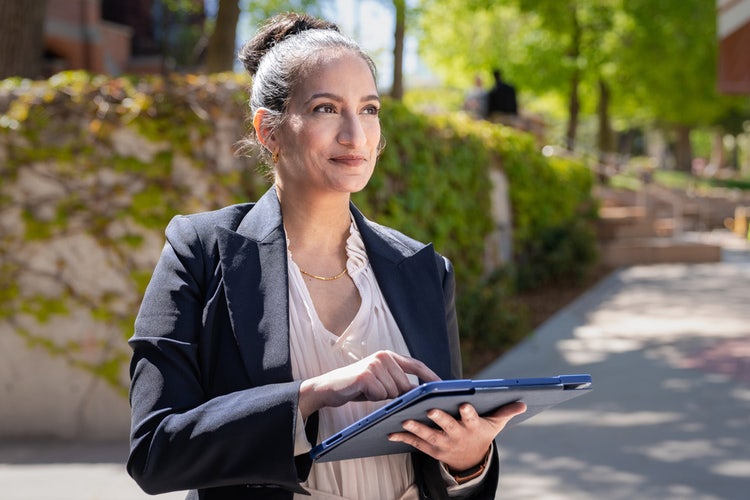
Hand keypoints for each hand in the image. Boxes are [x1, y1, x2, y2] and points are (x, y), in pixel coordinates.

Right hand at [298, 350, 439, 417]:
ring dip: (382, 397)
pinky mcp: (366, 375)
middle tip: (376, 392)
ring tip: (367, 390)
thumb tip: (420, 392)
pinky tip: (361, 392)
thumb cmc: (357, 386)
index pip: (416, 365)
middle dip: (395, 394)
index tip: (442, 385)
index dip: (430, 375)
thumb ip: (398, 382)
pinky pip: (381, 395)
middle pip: (405, 385)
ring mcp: (374, 364)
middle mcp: (383, 356)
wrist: (329, 387)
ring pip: (393, 392)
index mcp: (389, 356)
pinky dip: (372, 398)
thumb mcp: (381, 382)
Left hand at [387, 401, 526, 470]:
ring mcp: (442, 443)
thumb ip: (506, 412)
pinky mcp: (430, 449)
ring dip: (416, 427)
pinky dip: (403, 438)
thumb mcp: (495, 424)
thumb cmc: (481, 433)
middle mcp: (457, 436)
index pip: (471, 419)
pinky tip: (391, 432)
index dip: (468, 413)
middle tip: (431, 408)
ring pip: (428, 435)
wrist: (470, 460)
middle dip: (439, 418)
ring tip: (405, 419)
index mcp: (472, 427)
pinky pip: (415, 443)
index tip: (464, 405)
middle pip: (447, 426)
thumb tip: (523, 403)